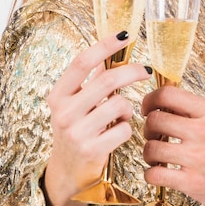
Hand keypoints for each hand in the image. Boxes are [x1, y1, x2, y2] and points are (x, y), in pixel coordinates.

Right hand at [43, 33, 151, 205]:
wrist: (68, 170)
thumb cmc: (78, 131)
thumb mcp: (77, 105)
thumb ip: (90, 81)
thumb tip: (109, 53)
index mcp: (58, 95)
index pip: (83, 61)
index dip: (105, 45)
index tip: (126, 34)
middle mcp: (64, 111)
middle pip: (108, 80)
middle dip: (132, 72)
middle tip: (146, 71)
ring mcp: (76, 131)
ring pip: (120, 104)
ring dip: (127, 108)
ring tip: (119, 116)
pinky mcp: (91, 149)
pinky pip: (124, 129)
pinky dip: (127, 129)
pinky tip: (117, 134)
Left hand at [140, 86, 204, 205]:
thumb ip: (203, 113)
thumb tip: (172, 105)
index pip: (168, 94)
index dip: (151, 100)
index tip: (149, 108)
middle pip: (155, 119)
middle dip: (148, 129)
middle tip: (154, 136)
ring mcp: (199, 158)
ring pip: (151, 147)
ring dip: (149, 153)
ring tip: (158, 158)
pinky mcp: (194, 183)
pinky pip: (155, 174)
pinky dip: (152, 174)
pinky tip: (161, 174)